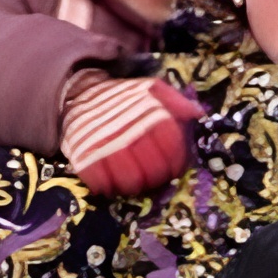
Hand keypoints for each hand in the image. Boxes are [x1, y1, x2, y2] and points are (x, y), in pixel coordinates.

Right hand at [60, 73, 203, 196]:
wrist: (80, 93)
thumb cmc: (122, 98)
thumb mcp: (151, 90)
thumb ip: (176, 102)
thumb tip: (197, 115)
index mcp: (149, 116)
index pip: (173, 150)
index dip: (176, 164)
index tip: (173, 167)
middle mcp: (129, 133)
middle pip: (154, 171)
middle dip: (158, 178)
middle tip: (154, 176)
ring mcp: (106, 147)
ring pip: (131, 182)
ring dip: (137, 186)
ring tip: (135, 180)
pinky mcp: (84, 158)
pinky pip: (102, 184)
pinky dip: (110, 187)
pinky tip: (114, 181)